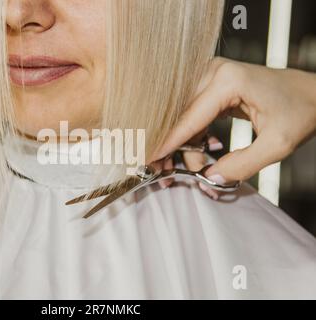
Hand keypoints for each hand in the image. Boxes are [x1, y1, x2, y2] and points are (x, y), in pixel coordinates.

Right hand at [151, 57, 315, 198]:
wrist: (312, 94)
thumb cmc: (301, 111)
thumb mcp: (278, 144)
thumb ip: (242, 165)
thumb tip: (208, 178)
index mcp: (228, 81)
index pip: (188, 117)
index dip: (168, 142)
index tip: (148, 159)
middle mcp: (213, 72)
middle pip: (179, 115)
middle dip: (171, 146)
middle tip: (165, 171)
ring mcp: (210, 76)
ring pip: (182, 116)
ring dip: (181, 143)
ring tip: (190, 167)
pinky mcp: (211, 85)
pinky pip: (191, 114)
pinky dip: (191, 136)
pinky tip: (201, 152)